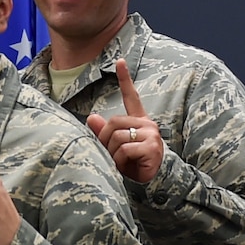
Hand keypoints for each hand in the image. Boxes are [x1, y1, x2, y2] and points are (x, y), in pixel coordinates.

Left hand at [85, 60, 164, 184]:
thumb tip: (91, 117)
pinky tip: (126, 166)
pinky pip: (124, 149)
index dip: (125, 80)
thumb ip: (104, 133)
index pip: (132, 97)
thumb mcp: (117, 148)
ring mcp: (151, 134)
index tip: (120, 61)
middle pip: (114, 122)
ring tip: (120, 163)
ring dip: (112, 153)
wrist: (152, 182)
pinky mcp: (151, 146)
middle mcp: (147, 124)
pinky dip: (119, 161)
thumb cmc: (133, 165)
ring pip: (117, 137)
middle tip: (112, 155)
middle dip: (106, 140)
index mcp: (139, 121)